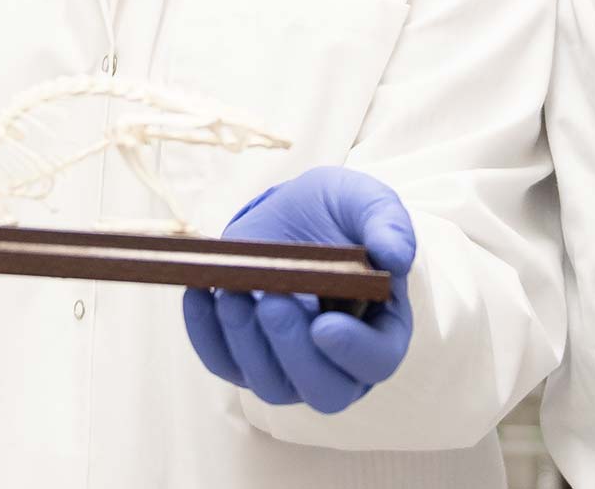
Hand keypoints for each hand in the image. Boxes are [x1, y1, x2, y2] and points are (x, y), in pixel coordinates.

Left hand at [182, 166, 415, 413]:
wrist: (295, 214)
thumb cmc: (339, 215)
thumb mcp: (366, 203)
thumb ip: (389, 224)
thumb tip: (395, 257)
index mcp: (382, 331)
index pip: (376, 362)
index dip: (353, 352)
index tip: (324, 325)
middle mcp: (339, 363)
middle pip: (323, 391)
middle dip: (293, 350)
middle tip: (272, 302)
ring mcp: (290, 367)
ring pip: (269, 384)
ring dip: (246, 342)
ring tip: (231, 291)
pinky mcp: (245, 357)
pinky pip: (222, 362)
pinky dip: (204, 333)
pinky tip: (199, 293)